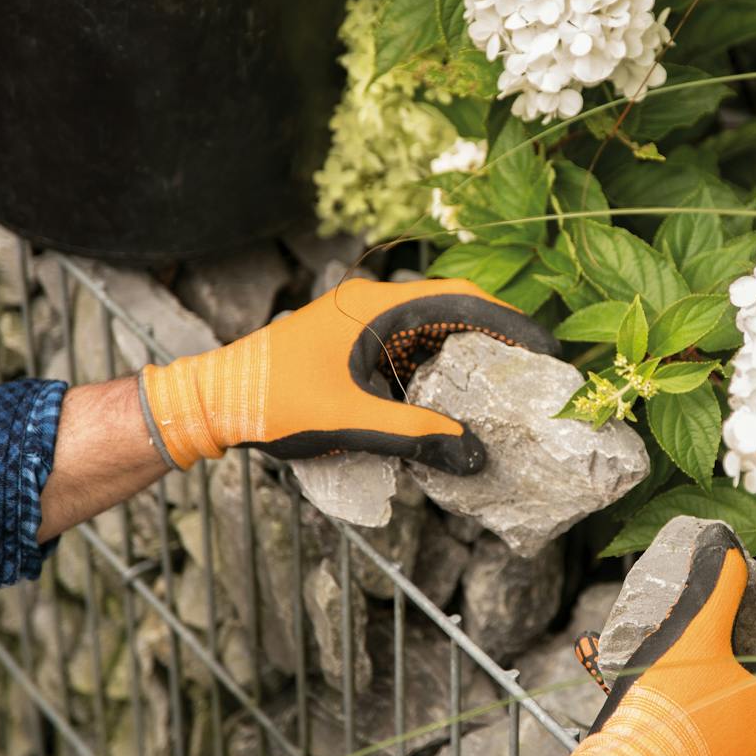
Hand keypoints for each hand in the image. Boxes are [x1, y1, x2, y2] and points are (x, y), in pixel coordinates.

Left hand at [139, 277, 556, 472]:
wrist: (209, 402)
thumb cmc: (272, 402)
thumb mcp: (349, 422)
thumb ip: (415, 437)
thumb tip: (475, 455)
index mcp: (375, 306)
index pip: (461, 300)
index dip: (510, 322)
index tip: (546, 349)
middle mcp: (371, 305)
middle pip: (452, 311)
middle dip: (497, 339)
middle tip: (537, 372)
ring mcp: (359, 323)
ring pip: (430, 332)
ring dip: (467, 357)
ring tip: (507, 390)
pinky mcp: (350, 346)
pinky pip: (407, 349)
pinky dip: (436, 370)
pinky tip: (455, 403)